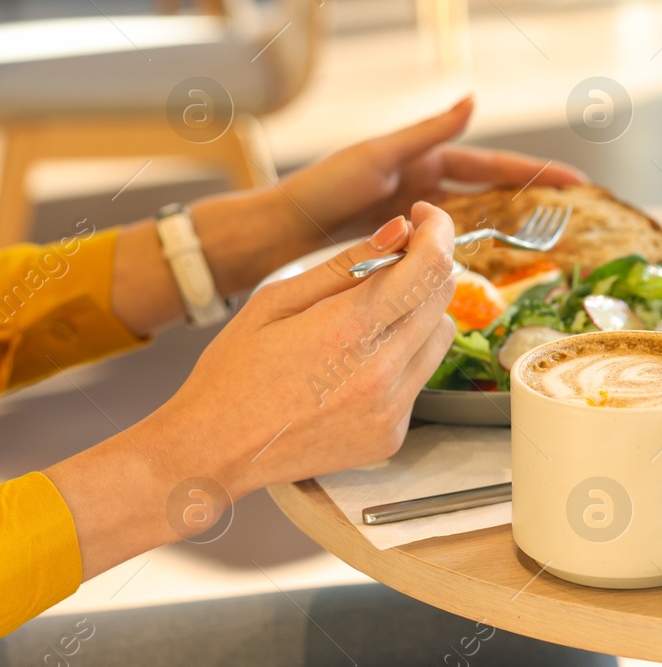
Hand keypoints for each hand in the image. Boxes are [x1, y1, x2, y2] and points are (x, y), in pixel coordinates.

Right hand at [51, 203, 459, 576]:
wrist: (214, 450)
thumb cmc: (234, 372)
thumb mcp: (275, 300)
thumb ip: (346, 264)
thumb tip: (399, 229)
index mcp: (348, 329)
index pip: (429, 267)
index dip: (438, 231)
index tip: (426, 217)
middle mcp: (381, 372)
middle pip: (441, 298)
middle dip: (427, 267)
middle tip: (395, 259)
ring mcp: (392, 409)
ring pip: (439, 338)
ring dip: (417, 314)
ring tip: (367, 319)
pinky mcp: (393, 436)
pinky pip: (419, 379)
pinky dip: (401, 359)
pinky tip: (355, 366)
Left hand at [109, 97, 586, 335]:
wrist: (284, 229)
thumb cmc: (324, 186)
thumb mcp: (379, 154)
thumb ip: (429, 132)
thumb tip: (473, 100)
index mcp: (427, 160)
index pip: (496, 166)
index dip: (538, 174)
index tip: (577, 183)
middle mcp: (429, 184)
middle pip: (497, 193)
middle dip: (537, 200)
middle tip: (579, 214)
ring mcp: (421, 214)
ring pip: (481, 221)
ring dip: (514, 229)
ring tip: (553, 242)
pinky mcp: (409, 241)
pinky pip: (456, 246)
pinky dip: (480, 253)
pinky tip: (502, 268)